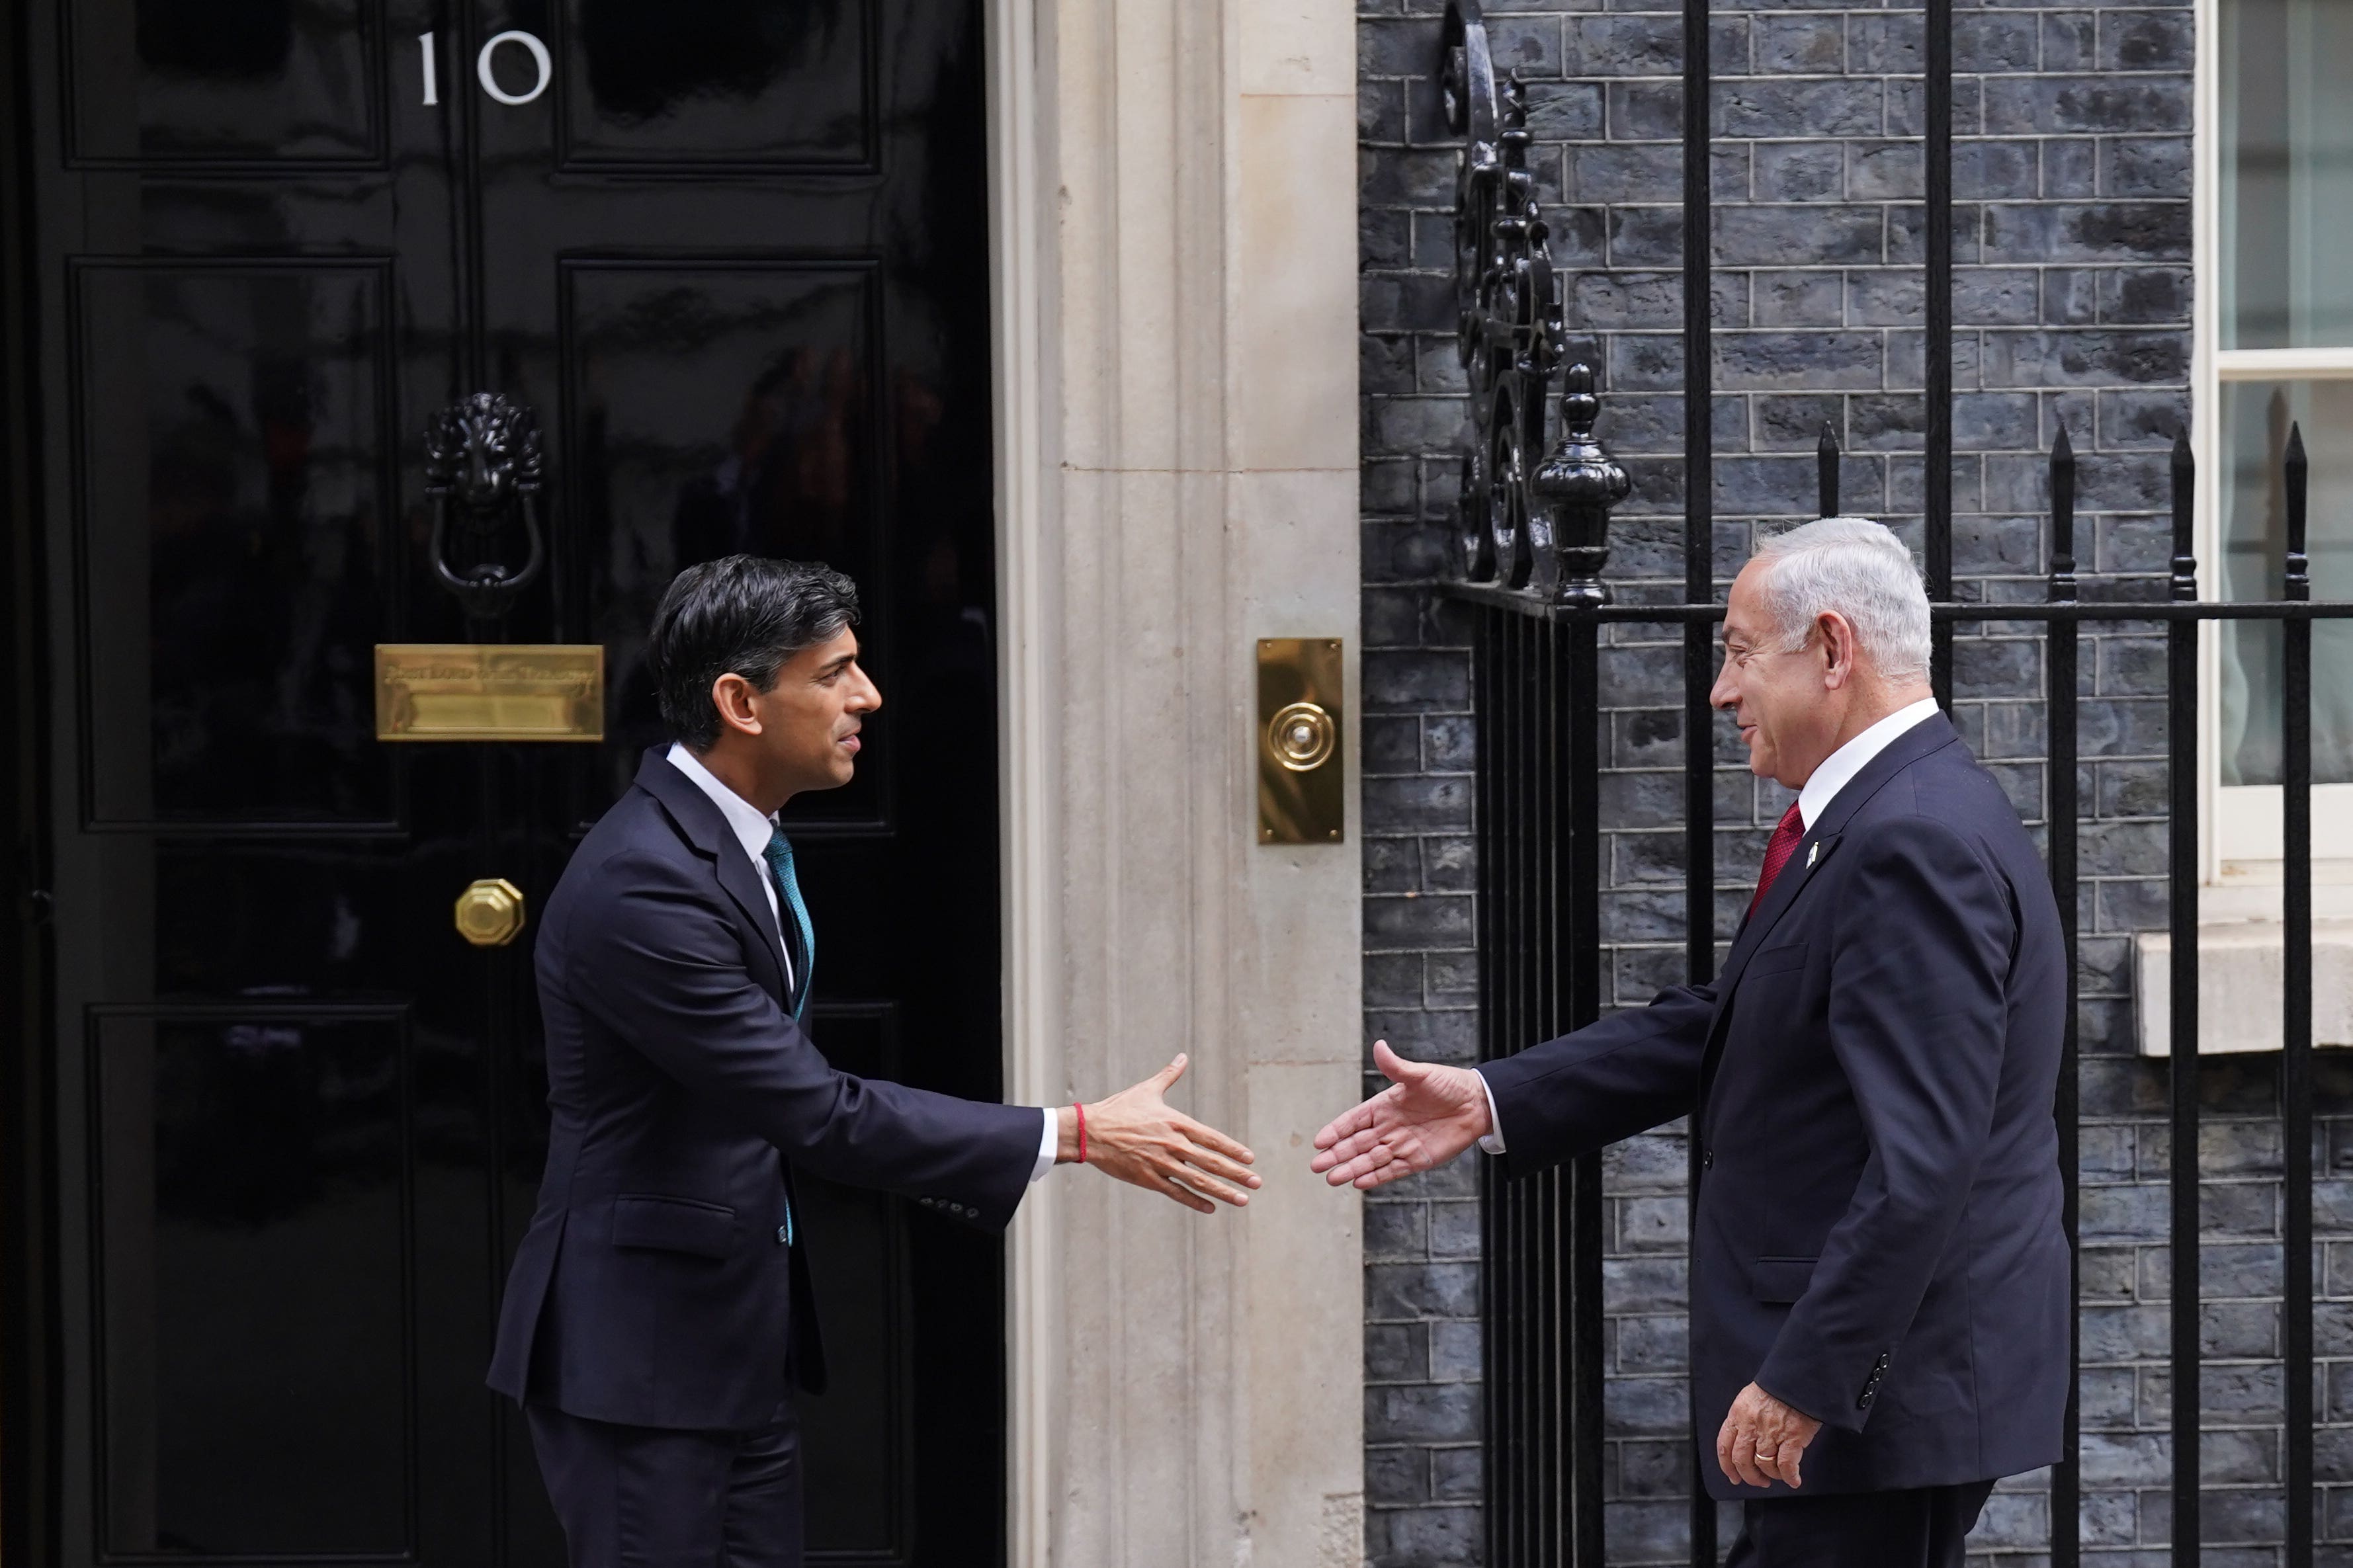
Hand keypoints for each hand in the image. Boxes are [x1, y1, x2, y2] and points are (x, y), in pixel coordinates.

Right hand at [1064, 1054, 1260, 1213]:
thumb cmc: (1119, 1108)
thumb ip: (1169, 1075)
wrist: (1090, 1131)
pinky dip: (1194, 1201)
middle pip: (1211, 1162)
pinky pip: (1176, 1192)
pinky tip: (1210, 1208)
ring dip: (1222, 1191)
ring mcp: (1161, 1163)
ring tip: (1243, 1200)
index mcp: (1176, 1122)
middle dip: (1237, 1173)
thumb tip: (1182, 1057)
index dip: (1233, 1149)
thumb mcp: (1147, 1089)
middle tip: (1257, 1182)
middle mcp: (1173, 1144)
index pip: (1212, 1138)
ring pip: (1198, 1180)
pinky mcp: (1148, 1178)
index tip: (1250, 1158)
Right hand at [1308, 1040, 1490, 1189]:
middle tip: (1316, 1166)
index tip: (1319, 1142)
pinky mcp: (1417, 1159)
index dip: (1337, 1130)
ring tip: (1332, 1179)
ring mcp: (1402, 1144)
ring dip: (1352, 1169)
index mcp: (1385, 1106)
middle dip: (1337, 1155)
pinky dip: (1376, 1177)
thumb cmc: (1448, 1084)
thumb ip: (1396, 1067)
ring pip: (1371, 1160)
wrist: (1478, 1103)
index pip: (1354, 1120)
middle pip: (1357, 1144)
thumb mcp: (1420, 1074)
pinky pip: (1392, 1170)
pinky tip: (1359, 1182)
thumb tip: (1378, 1046)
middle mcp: (1389, 1127)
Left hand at [1715, 1382, 1822, 1489]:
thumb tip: (1744, 1442)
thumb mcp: (1750, 1398)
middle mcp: (1751, 1425)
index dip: (1727, 1466)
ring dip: (1771, 1475)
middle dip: (1749, 1476)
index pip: (1724, 1446)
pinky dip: (1789, 1477)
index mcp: (1738, 1414)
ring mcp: (1771, 1432)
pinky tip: (1794, 1480)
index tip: (1733, 1477)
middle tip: (1759, 1481)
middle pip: (1742, 1461)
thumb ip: (1744, 1419)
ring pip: (1764, 1465)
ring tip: (1777, 1476)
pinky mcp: (1792, 1437)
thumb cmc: (1777, 1387)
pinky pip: (1786, 1465)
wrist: (1799, 1377)